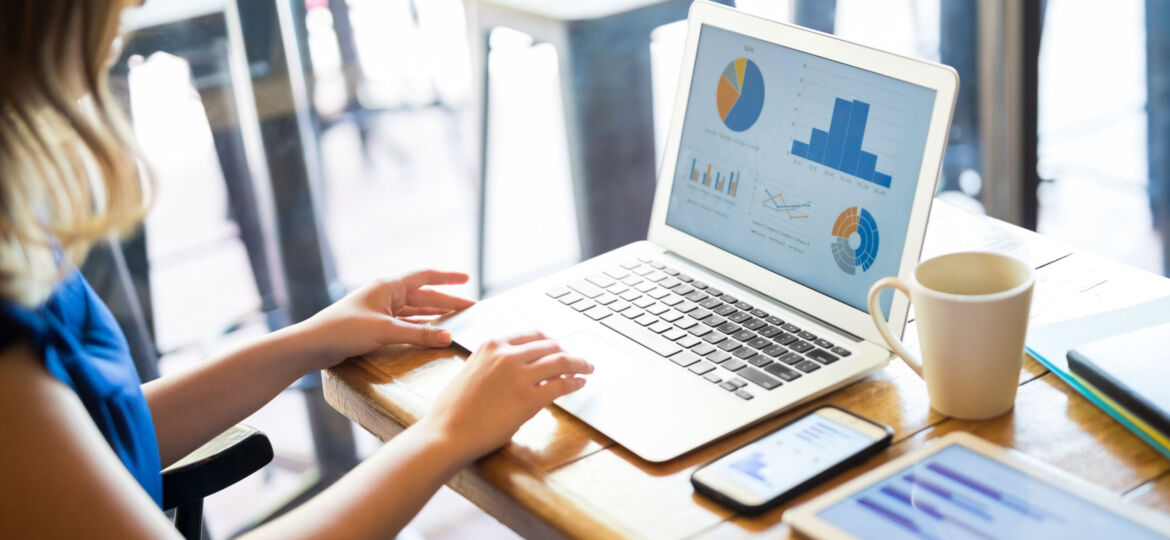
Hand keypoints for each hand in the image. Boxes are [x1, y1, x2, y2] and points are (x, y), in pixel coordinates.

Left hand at [299, 270, 475, 368]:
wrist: (312, 345)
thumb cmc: (344, 331)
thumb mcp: (385, 332)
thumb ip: (419, 334)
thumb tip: (449, 338)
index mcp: (388, 285)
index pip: (426, 277)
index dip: (448, 278)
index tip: (467, 277)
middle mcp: (386, 294)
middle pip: (424, 295)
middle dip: (447, 301)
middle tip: (471, 309)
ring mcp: (380, 310)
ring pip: (415, 310)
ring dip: (435, 315)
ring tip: (456, 320)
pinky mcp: (374, 325)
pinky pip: (405, 323)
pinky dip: (420, 326)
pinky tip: (432, 331)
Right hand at [419, 331, 593, 460]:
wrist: (447, 432)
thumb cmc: (454, 409)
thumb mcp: (472, 371)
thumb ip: (494, 364)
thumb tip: (517, 369)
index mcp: (492, 345)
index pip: (532, 335)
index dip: (550, 342)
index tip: (558, 348)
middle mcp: (507, 355)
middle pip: (550, 346)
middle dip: (567, 352)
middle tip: (578, 360)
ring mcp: (519, 375)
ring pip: (561, 361)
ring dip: (579, 364)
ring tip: (587, 368)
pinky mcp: (529, 398)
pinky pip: (561, 385)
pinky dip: (575, 382)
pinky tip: (579, 384)